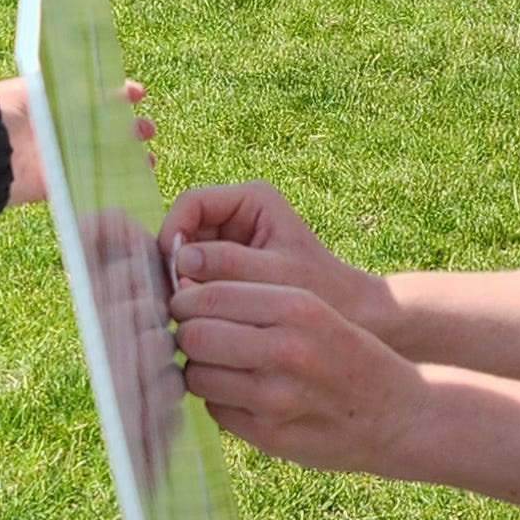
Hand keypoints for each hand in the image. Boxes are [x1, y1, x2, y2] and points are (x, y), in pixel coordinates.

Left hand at [0, 77, 156, 206]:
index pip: (91, 96)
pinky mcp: (52, 184)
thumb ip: (61, 86)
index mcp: (52, 104)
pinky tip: (130, 181)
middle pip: (100, 129)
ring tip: (147, 160)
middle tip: (146, 129)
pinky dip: (107, 184)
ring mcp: (56, 157)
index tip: (138, 93)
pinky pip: (85, 184)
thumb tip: (98, 83)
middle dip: (127, 128)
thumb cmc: (2, 112)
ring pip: (99, 157)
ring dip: (124, 158)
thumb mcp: (35, 89)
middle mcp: (56, 130)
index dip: (116, 94)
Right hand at [163, 179, 384, 330]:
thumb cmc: (322, 290)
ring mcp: (229, 240)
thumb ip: (230, 266)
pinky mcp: (227, 268)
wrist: (350, 313)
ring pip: (184, 257)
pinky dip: (192, 296)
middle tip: (176, 300)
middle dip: (175, 263)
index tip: (170, 272)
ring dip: (181, 283)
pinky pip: (195, 277)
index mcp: (251, 199)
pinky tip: (199, 319)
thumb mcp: (276, 276)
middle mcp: (236, 214)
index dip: (172, 233)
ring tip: (188, 313)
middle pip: (183, 230)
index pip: (191, 203)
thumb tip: (180, 263)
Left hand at [167, 269, 428, 473]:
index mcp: (297, 307)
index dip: (185, 300)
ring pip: (196, 375)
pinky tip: (245, 396)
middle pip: (193, 335)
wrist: (398, 415)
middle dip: (187, 335)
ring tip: (223, 367)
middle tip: (197, 337)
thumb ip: (255, 300)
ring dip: (199, 371)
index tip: (187, 305)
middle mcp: (286, 349)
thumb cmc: (346, 353)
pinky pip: (214, 409)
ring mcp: (275, 397)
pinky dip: (219, 401)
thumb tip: (181, 299)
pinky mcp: (268, 434)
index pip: (208, 295)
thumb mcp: (315, 309)